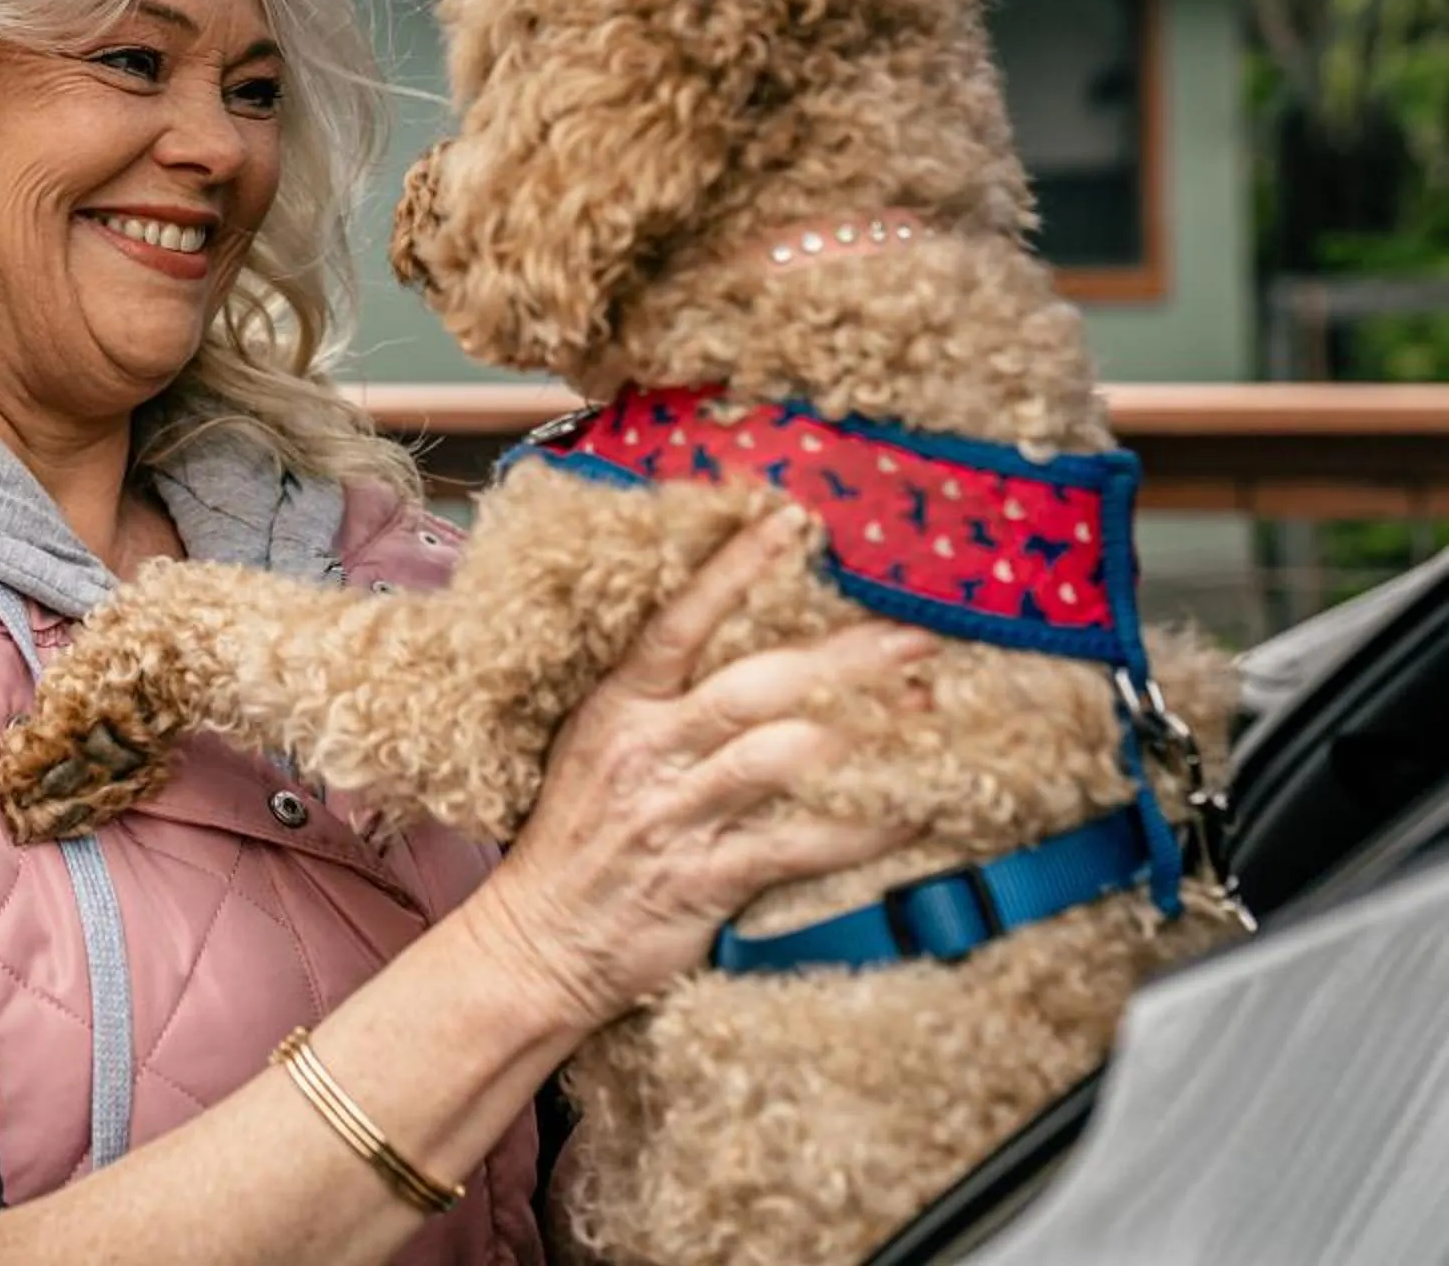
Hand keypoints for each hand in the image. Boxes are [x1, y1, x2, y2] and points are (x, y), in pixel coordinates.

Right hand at [460, 510, 934, 1037]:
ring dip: (863, 733)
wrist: (536, 941)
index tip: (794, 521)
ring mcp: (674, 815)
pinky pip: (799, 844)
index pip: (679, 621)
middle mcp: (645, 751)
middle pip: (756, 685)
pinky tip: (912, 810)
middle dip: (844, 657)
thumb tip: (758, 665)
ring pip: (782, 757)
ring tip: (927, 712)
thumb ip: (664, 708)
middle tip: (917, 634)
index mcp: (616, 708)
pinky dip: (863, 827)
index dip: (736, 568)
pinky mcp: (703, 879)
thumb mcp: (601, 752)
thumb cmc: (577, 842)